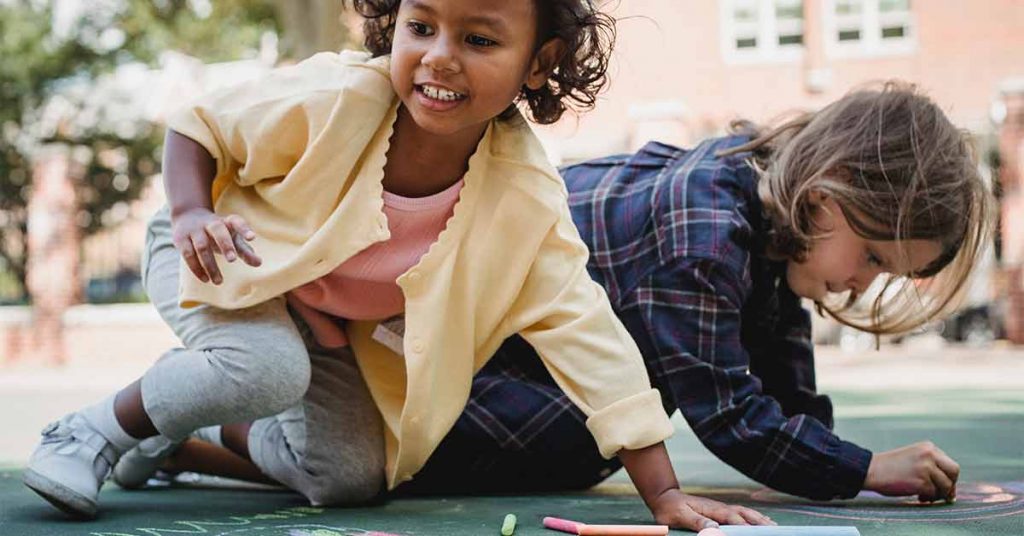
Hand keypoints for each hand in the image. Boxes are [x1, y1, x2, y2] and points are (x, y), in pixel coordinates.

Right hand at [171, 208, 260, 284]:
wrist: (188, 216)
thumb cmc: (219, 232)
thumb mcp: (233, 239)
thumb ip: (245, 251)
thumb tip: (259, 263)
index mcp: (226, 222)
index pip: (237, 222)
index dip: (244, 229)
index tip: (252, 238)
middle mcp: (211, 223)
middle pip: (218, 230)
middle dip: (225, 244)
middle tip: (232, 260)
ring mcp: (195, 230)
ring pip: (202, 247)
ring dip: (210, 265)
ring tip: (219, 282)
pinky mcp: (181, 239)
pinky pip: (188, 254)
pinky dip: (197, 268)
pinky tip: (206, 279)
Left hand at [649, 488, 773, 531]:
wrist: (665, 497)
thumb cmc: (671, 508)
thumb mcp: (680, 516)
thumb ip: (696, 521)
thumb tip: (714, 527)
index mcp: (711, 509)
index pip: (732, 518)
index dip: (744, 525)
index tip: (757, 531)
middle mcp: (719, 507)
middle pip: (743, 513)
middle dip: (758, 521)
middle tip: (774, 528)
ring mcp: (720, 508)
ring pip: (743, 513)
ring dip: (758, 518)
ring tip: (772, 525)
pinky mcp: (719, 511)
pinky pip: (739, 514)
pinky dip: (751, 517)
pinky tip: (758, 520)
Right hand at [864, 441, 959, 502]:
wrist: (871, 470)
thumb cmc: (890, 467)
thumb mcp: (913, 457)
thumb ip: (930, 464)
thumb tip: (949, 486)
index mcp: (928, 447)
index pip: (949, 463)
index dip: (948, 477)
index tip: (942, 486)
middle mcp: (929, 455)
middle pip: (954, 472)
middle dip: (951, 484)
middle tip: (944, 494)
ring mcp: (926, 468)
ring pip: (946, 485)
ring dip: (938, 494)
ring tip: (925, 496)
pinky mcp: (922, 482)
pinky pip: (934, 493)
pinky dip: (927, 498)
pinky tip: (918, 497)